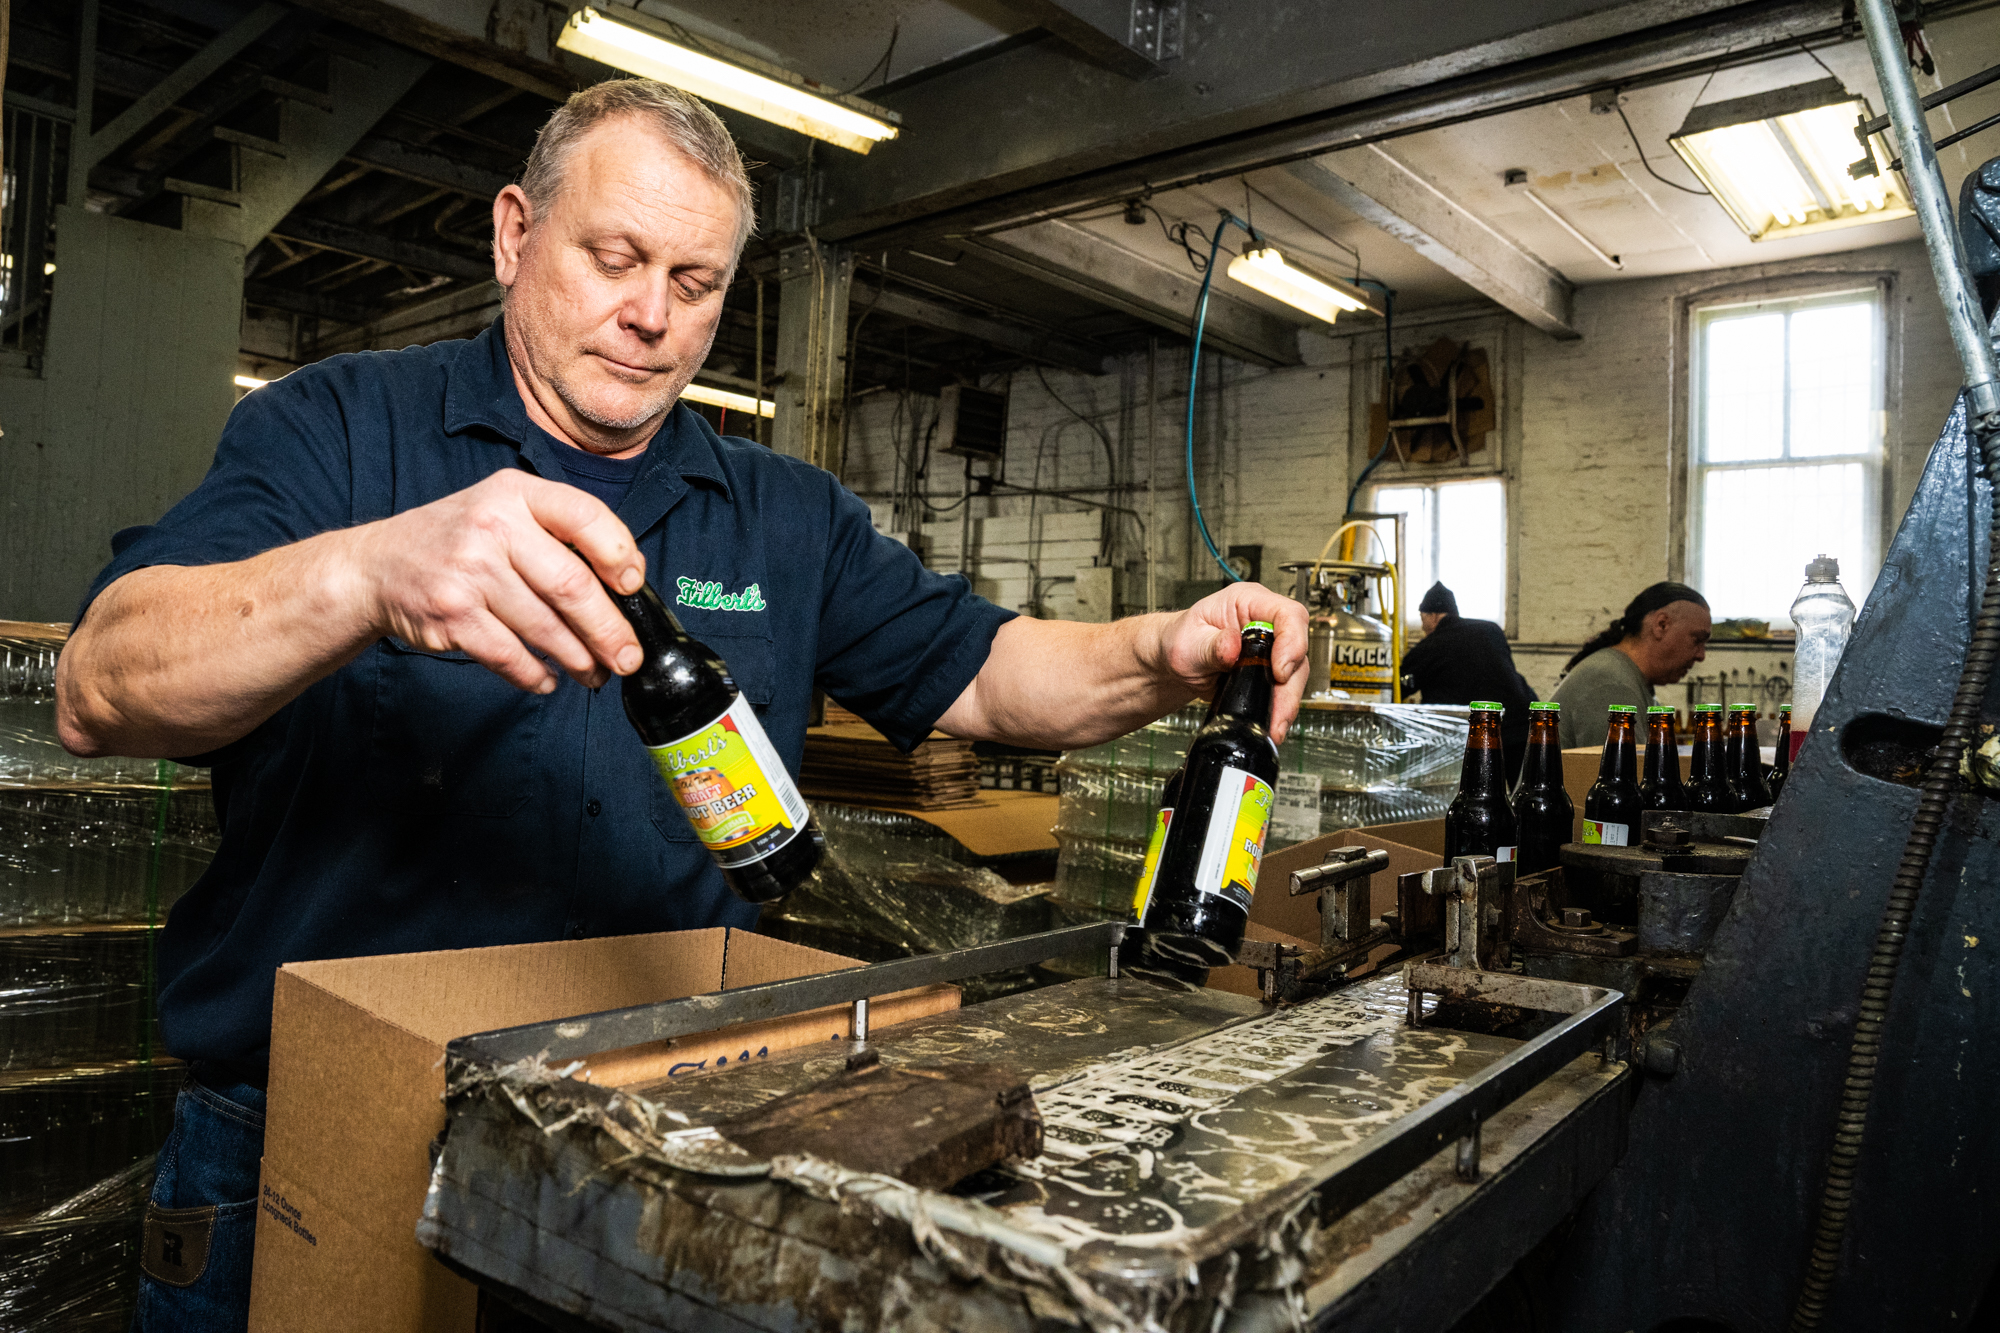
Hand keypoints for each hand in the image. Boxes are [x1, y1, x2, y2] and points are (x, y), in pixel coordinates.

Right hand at [350, 469, 646, 692]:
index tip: (633, 586)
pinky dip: (536, 675)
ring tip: (594, 672)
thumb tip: (625, 582)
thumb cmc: (457, 540)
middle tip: (627, 657)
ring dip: (579, 660)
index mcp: (515, 494)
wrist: (376, 566)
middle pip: (571, 585)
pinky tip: (549, 679)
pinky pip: (510, 656)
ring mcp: (468, 573)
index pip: (584, 516)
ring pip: (544, 629)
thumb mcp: (504, 509)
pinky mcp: (450, 616)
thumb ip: (558, 532)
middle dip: (609, 631)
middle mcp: (492, 527)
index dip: (619, 554)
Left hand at [1155, 583, 1310, 742]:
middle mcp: (1265, 624)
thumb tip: (1232, 647)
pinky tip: (1272, 722)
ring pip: (1295, 674)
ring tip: (1274, 725)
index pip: (1287, 614)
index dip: (1292, 642)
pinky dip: (1279, 708)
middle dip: (1290, 685)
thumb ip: (1211, 646)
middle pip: (1297, 650)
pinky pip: (1284, 690)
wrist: (1174, 664)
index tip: (1279, 670)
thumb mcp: (1188, 642)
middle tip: (1278, 710)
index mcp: (1248, 602)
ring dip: (1287, 702)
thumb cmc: (1180, 642)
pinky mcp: (1269, 672)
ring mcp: (1270, 649)